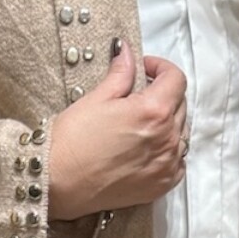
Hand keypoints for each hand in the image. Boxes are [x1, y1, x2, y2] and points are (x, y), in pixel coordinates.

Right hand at [46, 39, 189, 218]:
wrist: (57, 184)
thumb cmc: (71, 142)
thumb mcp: (96, 99)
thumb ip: (120, 74)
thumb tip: (126, 52)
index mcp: (154, 111)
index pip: (176, 79)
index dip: (160, 67)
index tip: (145, 69)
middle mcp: (168, 138)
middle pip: (180, 104)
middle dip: (163, 92)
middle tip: (138, 93)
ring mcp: (167, 164)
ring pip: (181, 132)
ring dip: (167, 121)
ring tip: (140, 122)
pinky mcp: (162, 185)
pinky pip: (178, 161)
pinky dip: (168, 149)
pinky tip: (147, 147)